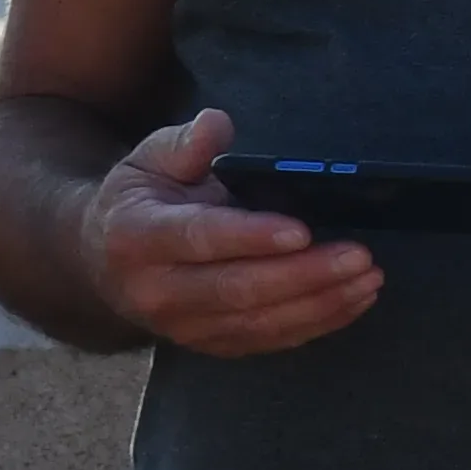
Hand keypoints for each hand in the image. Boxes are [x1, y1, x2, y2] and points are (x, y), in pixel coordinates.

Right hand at [82, 109, 378, 356]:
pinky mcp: (208, 343)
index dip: (252, 237)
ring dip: (320, 304)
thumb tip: (217, 126)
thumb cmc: (139, 201)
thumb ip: (185, 144)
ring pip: (258, 322)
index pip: (200, 239)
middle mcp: (156, 290)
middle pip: (237, 289)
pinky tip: (352, 301)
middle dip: (304, 275)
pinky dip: (315, 324)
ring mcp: (182, 325)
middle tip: (359, 257)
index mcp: (138, 237)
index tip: (302, 231)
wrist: (102, 261)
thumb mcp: (149, 159)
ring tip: (368, 279)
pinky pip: (266, 341)